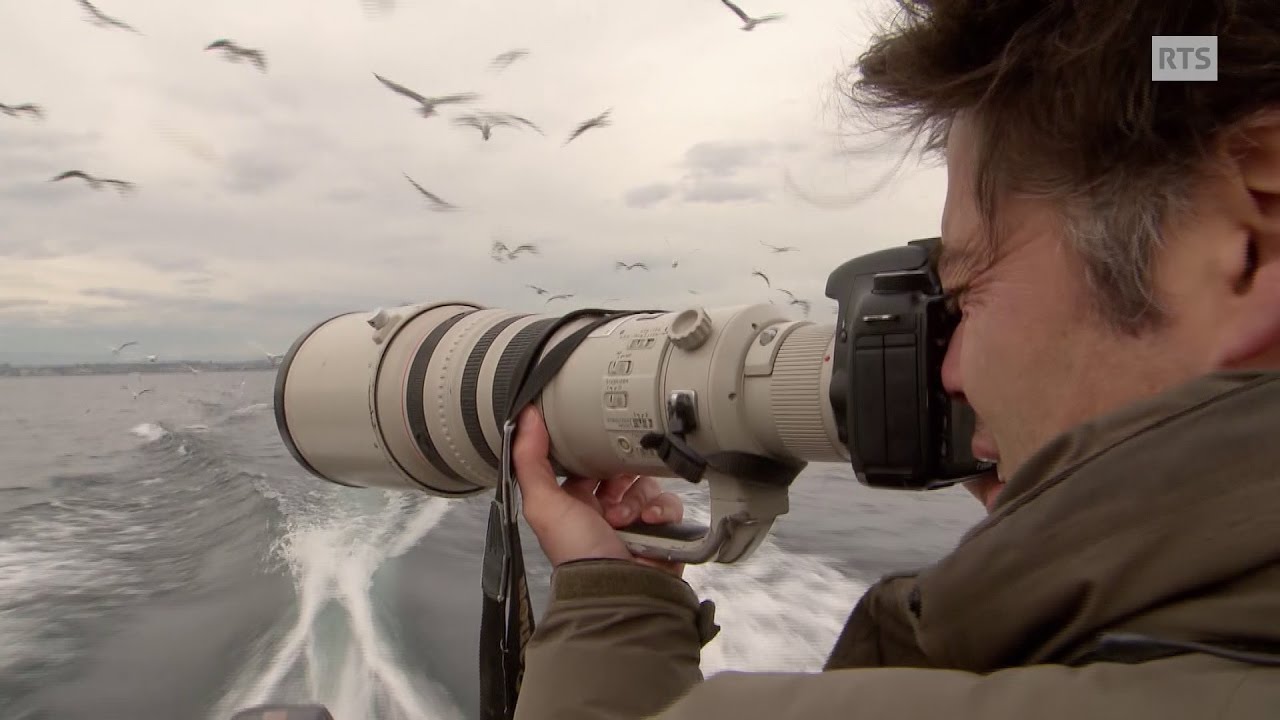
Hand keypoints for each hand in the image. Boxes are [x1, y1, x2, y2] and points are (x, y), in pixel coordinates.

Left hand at [512, 405, 685, 577]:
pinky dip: (661, 510)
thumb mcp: (544, 504)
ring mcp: (636, 521)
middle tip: (613, 487)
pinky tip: (649, 522)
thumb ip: (530, 460)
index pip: (586, 466)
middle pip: (620, 471)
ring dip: (636, 498)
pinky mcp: (663, 529)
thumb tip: (525, 418)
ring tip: (626, 518)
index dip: (590, 456)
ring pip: (646, 484)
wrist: (619, 590)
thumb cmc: (577, 554)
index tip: (594, 446)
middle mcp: (605, 512)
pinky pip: (670, 503)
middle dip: (619, 475)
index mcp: (575, 505)